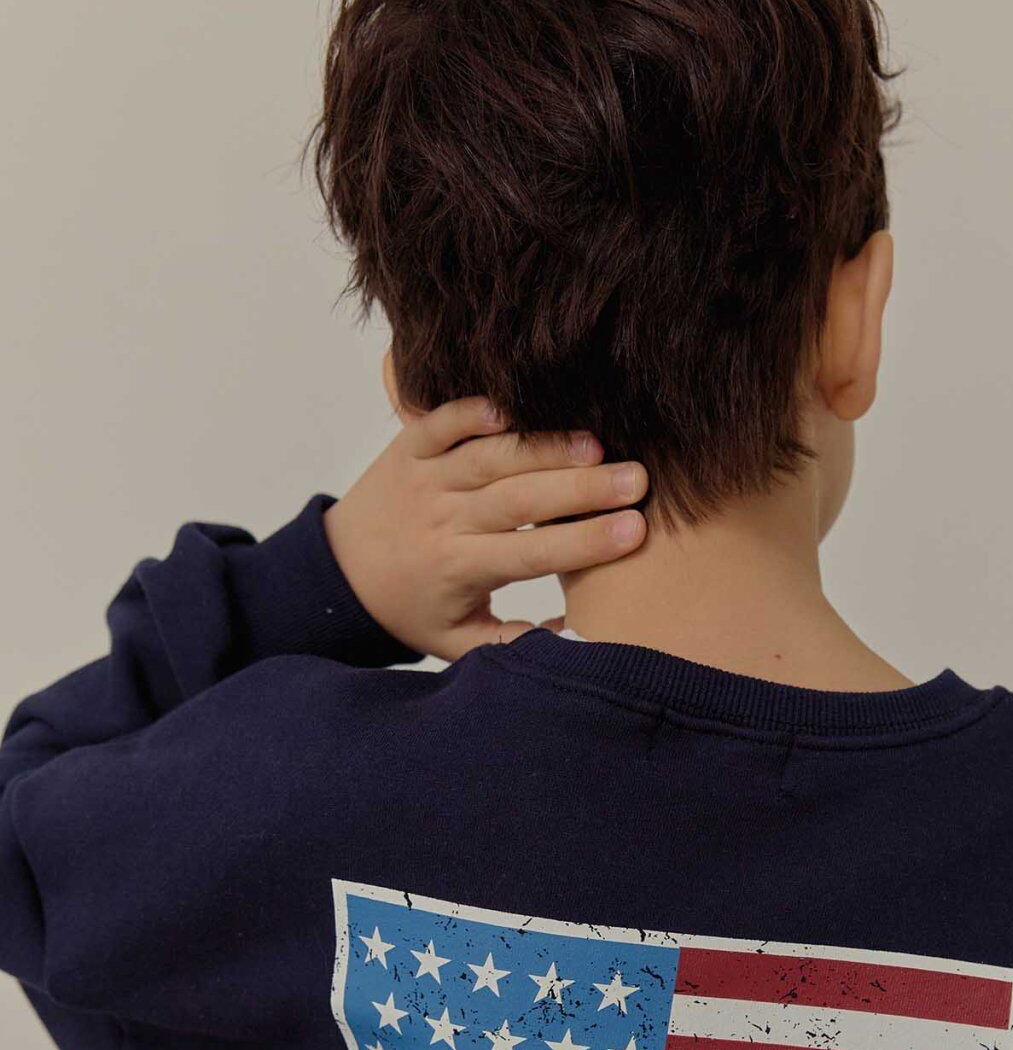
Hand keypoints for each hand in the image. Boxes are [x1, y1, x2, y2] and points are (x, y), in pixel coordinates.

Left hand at [322, 395, 648, 659]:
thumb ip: (515, 643)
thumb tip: (579, 635)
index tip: (636, 531)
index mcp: (459, 569)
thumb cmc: (413, 610)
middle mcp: (442, 520)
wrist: (337, 576)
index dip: (585, 542)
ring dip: (543, 447)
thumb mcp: (458, 642)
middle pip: (518, 500)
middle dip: (581, 489)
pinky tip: (517, 405)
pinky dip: (474, 410)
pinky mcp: (407, 446)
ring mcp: (424, 478)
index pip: (531, 553)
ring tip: (597, 445)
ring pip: (489, 457)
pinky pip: (441, 422)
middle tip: (637, 479)